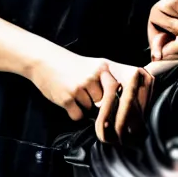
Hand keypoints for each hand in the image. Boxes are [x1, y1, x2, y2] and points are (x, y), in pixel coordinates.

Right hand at [28, 49, 153, 143]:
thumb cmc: (73, 66)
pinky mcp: (66, 98)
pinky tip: (69, 100)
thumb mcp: (96, 66)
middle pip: (110, 100)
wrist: (44, 61)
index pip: (125, 83)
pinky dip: (76, 112)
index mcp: (104, 66)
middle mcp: (94, 75)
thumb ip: (111, 78)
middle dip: (109, 110)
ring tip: (78, 94)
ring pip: (93, 109)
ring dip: (88, 107)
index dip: (131, 99)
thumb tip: (129, 100)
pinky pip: (78, 115)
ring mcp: (80, 86)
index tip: (133, 111)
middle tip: (101, 110)